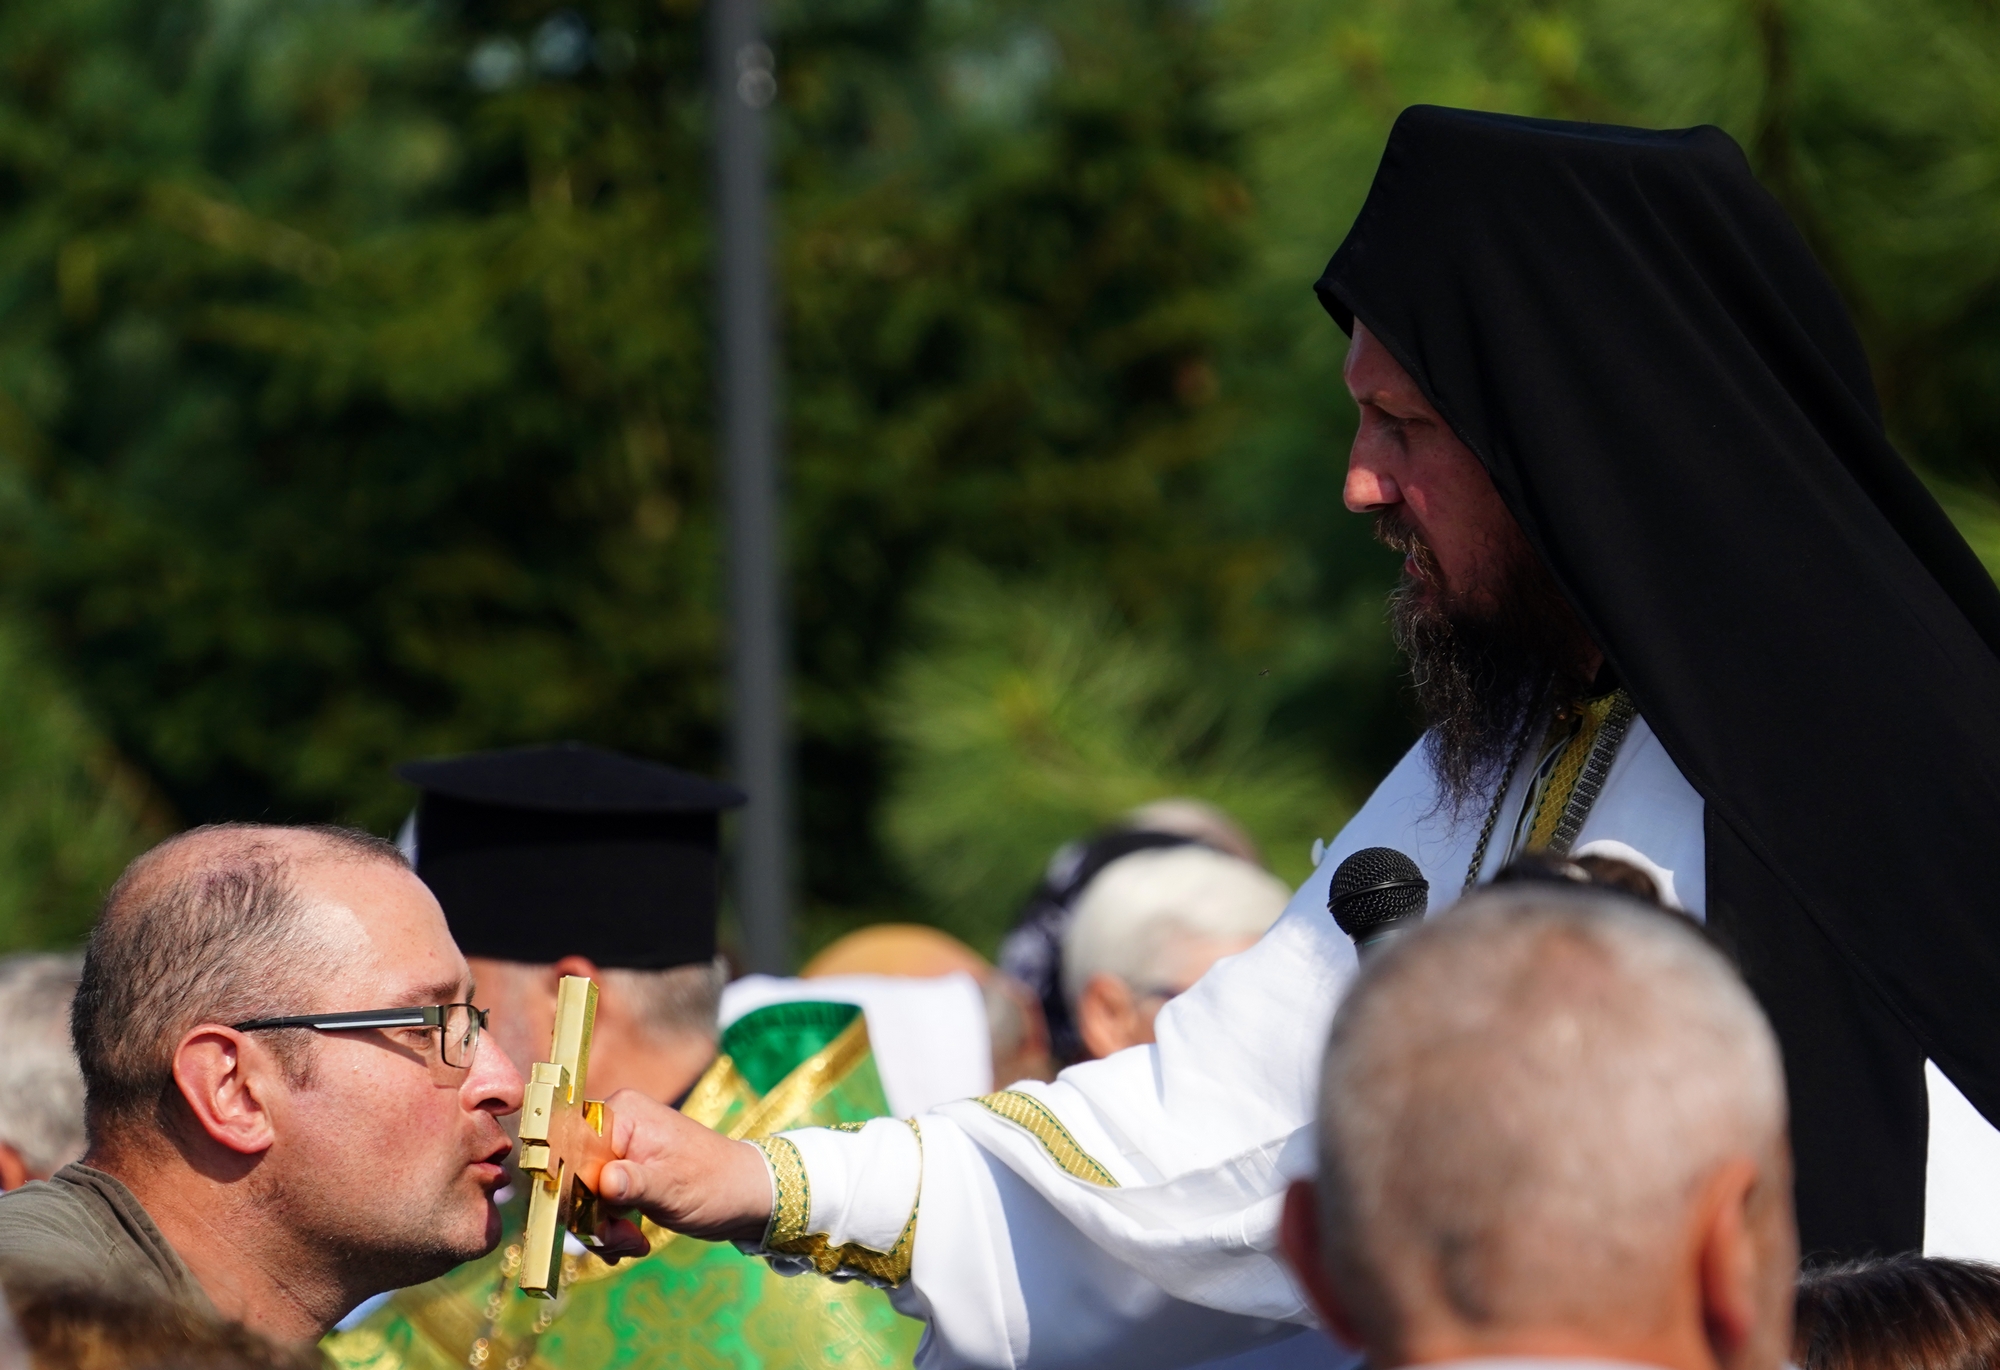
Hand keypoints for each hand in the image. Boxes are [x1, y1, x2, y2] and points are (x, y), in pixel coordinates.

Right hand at [591, 1089, 773, 1244]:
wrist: (744, 1196)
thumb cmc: (716, 1184)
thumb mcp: (673, 1188)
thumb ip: (634, 1183)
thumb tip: (603, 1181)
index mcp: (624, 1114)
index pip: (572, 1149)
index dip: (574, 1189)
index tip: (593, 1222)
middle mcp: (616, 1125)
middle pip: (574, 1176)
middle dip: (593, 1217)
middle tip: (624, 1241)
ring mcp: (619, 1150)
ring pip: (582, 1196)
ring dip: (604, 1229)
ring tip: (634, 1244)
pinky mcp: (624, 1173)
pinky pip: (597, 1203)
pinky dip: (610, 1228)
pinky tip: (631, 1242)